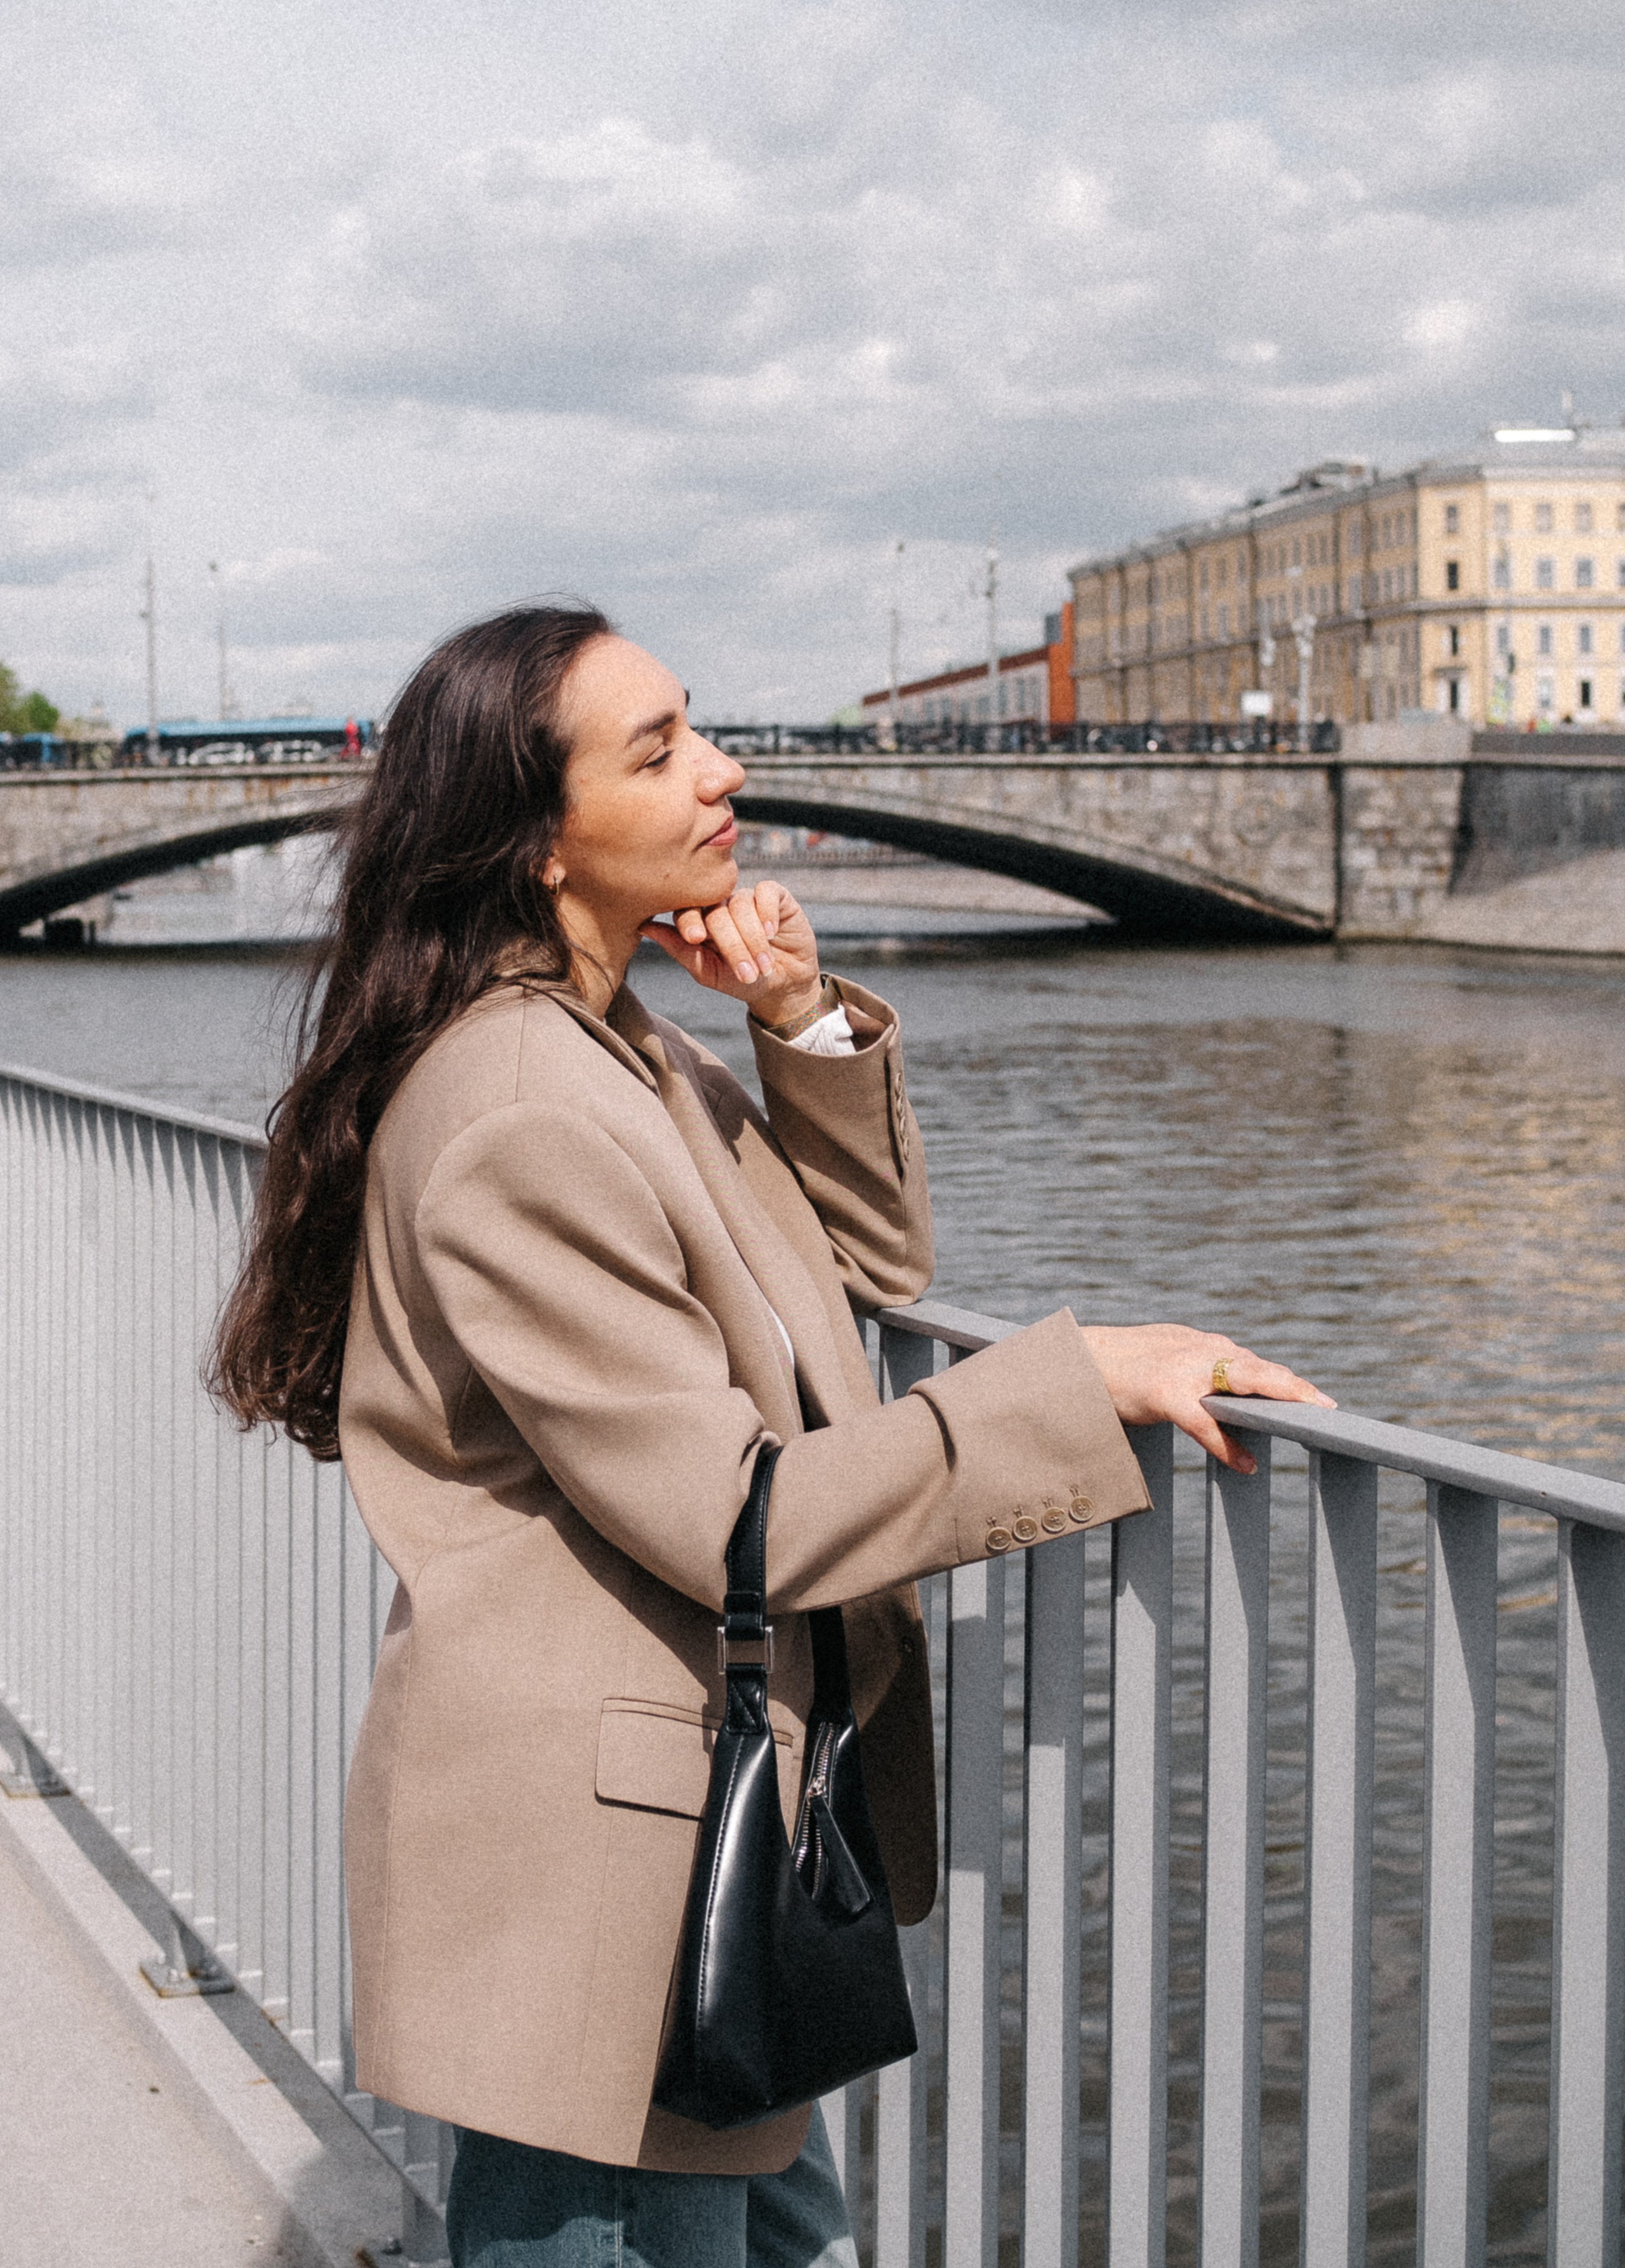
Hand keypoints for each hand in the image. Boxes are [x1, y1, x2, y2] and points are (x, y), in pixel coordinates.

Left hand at [639, 882, 823, 1025]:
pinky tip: (772, 933)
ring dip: (753, 938)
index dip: (689, 921)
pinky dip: (768, 912)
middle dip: (731, 945)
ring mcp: (746, 897)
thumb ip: (679, 950)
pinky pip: (765, 891)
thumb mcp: (708, 972)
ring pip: (741, 904)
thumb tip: (643, 926)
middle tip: (745, 972)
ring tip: (764, 966)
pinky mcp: (774, 895)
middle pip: (715, 912)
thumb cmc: (741, 980)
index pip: (686, 911)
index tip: (696, 939)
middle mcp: (720, 905)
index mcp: (699, 921)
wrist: (783, 986)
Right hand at [1078, 1323, 1334, 1474]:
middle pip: (1260, 1369)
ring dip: (1278, 1403)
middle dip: (1296, 1389)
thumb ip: (1201, 1372)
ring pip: (1244, 1384)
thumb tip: (1229, 1395)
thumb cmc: (1122, 1367)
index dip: (1289, 1382)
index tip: (1318, 1399)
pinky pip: (1204, 1422)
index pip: (1255, 1364)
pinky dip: (1226, 1445)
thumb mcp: (1169, 1361)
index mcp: (1203, 1345)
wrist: (1078, 1361)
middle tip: (1328, 1408)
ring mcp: (1184, 1370)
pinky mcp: (1165, 1393)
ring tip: (1307, 1421)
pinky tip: (1245, 1464)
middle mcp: (1200, 1351)